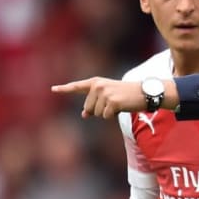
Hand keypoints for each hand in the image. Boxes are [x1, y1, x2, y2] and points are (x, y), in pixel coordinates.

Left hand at [51, 77, 177, 118]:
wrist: (145, 92)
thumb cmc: (127, 95)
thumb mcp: (109, 97)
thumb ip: (95, 103)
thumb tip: (84, 114)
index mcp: (96, 82)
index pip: (77, 86)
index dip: (64, 89)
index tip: (53, 89)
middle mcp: (98, 86)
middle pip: (88, 108)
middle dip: (99, 110)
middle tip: (115, 102)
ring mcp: (105, 93)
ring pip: (97, 113)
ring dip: (108, 112)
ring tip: (120, 103)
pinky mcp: (112, 102)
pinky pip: (106, 116)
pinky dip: (114, 115)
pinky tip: (122, 106)